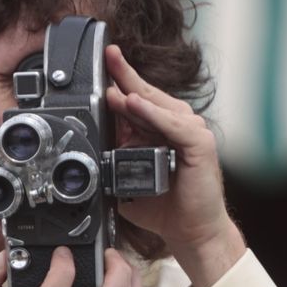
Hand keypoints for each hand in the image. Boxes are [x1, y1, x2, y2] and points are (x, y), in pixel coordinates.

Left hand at [103, 45, 245, 286]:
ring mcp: (190, 132)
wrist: (188, 231)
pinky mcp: (200, 145)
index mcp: (158, 130)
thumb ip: (111, 161)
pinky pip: (174, 125)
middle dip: (126, 75)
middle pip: (147, 94)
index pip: (137, 98)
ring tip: (114, 87)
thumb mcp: (127, 179)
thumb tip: (87, 149)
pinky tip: (137, 105)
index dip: (121, 79)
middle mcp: (175, 126)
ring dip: (136, 95)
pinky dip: (155, 115)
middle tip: (108, 55)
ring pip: (160, 107)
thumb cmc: (163, 207)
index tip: (104, 61)